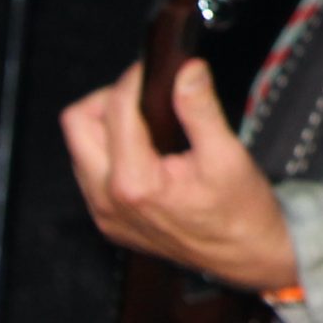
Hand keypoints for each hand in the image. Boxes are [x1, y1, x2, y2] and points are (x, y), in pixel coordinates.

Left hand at [60, 59, 298, 293]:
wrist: (243, 254)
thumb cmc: (239, 211)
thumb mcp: (227, 155)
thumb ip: (201, 109)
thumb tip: (187, 70)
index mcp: (135, 182)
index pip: (116, 109)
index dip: (136, 77)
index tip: (157, 67)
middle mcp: (107, 199)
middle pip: (78, 124)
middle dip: (108, 98)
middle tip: (145, 92)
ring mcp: (103, 212)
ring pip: (81, 148)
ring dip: (107, 124)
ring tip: (149, 119)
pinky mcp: (107, 219)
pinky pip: (91, 172)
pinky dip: (112, 150)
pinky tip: (146, 149)